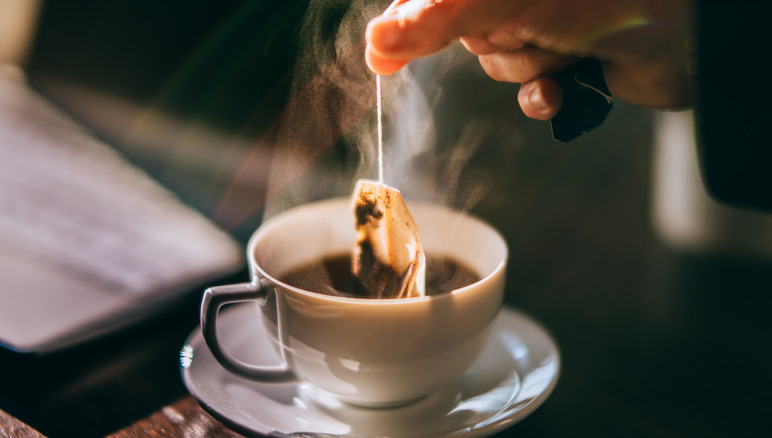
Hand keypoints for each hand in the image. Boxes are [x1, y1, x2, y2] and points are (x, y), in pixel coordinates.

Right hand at [365, 0, 691, 119]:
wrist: (688, 33)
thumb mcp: (497, 1)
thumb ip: (433, 19)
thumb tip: (375, 41)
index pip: (433, 0)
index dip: (408, 24)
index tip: (381, 57)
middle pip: (464, 34)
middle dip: (494, 43)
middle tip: (527, 28)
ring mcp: (548, 20)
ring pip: (500, 64)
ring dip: (528, 67)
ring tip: (566, 47)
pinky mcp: (572, 56)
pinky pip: (532, 91)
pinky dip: (545, 96)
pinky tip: (565, 87)